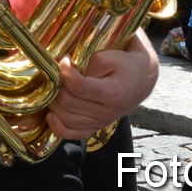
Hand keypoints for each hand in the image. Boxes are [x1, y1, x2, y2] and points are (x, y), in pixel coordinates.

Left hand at [41, 40, 158, 141]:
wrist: (140, 80)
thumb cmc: (124, 64)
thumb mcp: (111, 56)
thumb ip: (91, 64)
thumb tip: (69, 72)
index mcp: (113, 94)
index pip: (78, 86)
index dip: (65, 71)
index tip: (64, 59)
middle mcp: (108, 112)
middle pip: (69, 103)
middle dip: (56, 87)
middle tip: (55, 73)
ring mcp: (101, 123)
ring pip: (67, 120)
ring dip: (53, 103)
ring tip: (53, 88)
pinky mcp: (96, 127)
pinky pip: (73, 134)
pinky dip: (57, 127)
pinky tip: (51, 114)